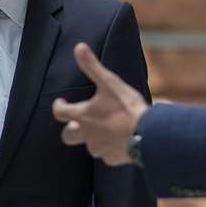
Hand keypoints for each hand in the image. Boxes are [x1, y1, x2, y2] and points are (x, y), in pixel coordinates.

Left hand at [52, 42, 148, 164]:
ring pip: (89, 146)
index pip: (60, 113)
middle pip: (67, 136)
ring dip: (93, 139)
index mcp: (82, 116)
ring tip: (104, 131)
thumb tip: (79, 47)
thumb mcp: (109, 83)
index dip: (58, 107)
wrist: (147, 134)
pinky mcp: (112, 159)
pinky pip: (107, 155)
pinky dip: (110, 149)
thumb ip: (92, 66)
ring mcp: (99, 149)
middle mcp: (86, 134)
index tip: (61, 103)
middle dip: (70, 130)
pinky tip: (119, 142)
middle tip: (77, 123)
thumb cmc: (126, 107)